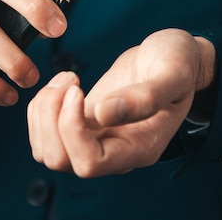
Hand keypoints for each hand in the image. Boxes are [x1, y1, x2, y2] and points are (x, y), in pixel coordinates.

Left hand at [27, 28, 215, 177]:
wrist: (174, 58)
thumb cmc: (179, 64)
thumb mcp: (173, 73)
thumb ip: (146, 96)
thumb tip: (103, 113)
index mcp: (139, 148)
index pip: (89, 163)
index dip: (72, 129)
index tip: (78, 90)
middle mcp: (114, 152)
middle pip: (60, 160)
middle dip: (51, 119)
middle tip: (70, 80)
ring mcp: (96, 139)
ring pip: (47, 150)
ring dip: (43, 112)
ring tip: (67, 78)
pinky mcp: (83, 124)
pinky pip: (46, 133)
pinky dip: (42, 108)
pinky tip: (63, 83)